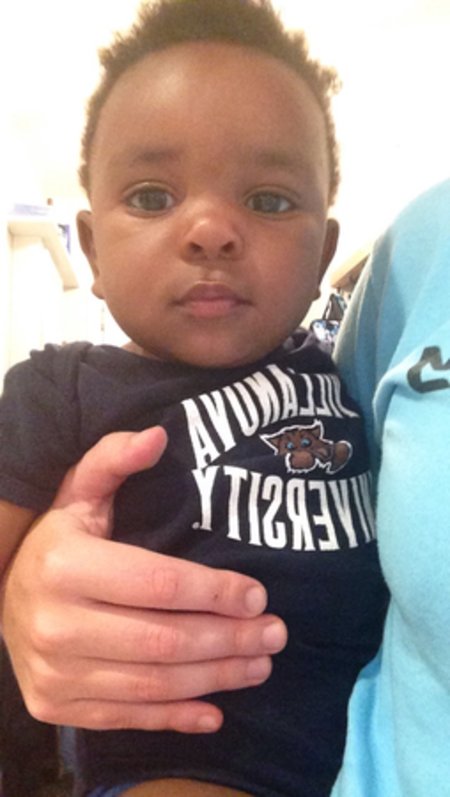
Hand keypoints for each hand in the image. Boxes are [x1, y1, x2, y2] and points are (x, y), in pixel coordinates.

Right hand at [1, 428, 286, 732]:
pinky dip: (175, 718)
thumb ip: (114, 459)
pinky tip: (216, 711)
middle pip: (163, 640)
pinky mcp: (55, 706)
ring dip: (216, 677)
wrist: (3, 600)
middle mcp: (54, 624)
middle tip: (276, 633)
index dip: (215, 591)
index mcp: (64, 565)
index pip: (157, 583)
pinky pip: (126, 718)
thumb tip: (159, 434)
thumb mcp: (78, 492)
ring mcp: (53, 673)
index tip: (259, 594)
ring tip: (261, 663)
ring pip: (152, 683)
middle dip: (229, 638)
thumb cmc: (56, 541)